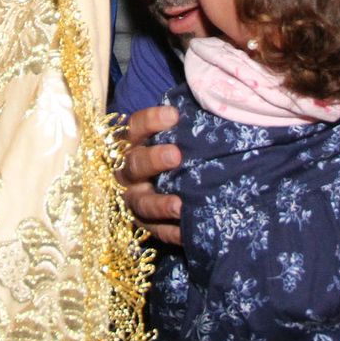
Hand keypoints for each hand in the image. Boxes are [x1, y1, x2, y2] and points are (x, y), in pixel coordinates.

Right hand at [116, 105, 182, 244]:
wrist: (151, 182)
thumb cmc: (165, 151)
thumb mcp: (166, 136)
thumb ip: (181, 126)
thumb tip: (213, 108)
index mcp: (130, 144)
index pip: (135, 127)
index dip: (151, 120)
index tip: (174, 115)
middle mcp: (126, 171)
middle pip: (134, 164)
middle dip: (153, 160)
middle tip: (176, 156)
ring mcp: (133, 199)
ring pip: (140, 203)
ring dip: (159, 204)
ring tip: (179, 205)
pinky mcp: (143, 224)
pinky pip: (155, 231)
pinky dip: (170, 232)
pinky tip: (187, 232)